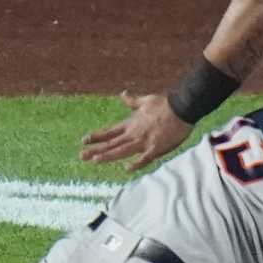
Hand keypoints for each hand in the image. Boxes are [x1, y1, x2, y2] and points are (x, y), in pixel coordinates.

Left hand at [78, 91, 192, 171]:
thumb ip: (132, 101)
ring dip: (108, 156)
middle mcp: (134, 134)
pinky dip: (136, 164)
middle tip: (81, 156)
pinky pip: (144, 158)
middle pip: (112, 143)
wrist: (182, 107)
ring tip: (94, 160)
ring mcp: (144, 141)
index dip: (96, 137)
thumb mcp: (145, 100)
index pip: (110, 132)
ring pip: (122, 151)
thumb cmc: (165, 104)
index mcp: (131, 123)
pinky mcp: (156, 148)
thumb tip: (122, 94)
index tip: (84, 140)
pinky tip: (126, 169)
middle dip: (95, 149)